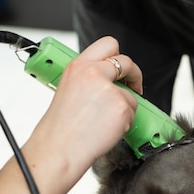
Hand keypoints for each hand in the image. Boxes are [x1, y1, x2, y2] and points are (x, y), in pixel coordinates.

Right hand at [36, 36, 140, 170]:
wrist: (59, 148)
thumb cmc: (61, 127)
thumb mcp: (68, 89)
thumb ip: (89, 78)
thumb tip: (108, 79)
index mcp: (78, 66)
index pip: (108, 44)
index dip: (118, 56)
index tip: (120, 67)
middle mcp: (94, 73)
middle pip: (127, 62)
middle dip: (134, 74)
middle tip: (132, 86)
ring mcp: (110, 90)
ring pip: (131, 95)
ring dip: (124, 107)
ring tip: (103, 121)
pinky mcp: (122, 107)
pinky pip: (133, 112)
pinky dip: (125, 122)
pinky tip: (107, 129)